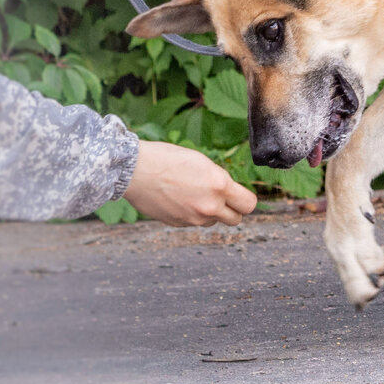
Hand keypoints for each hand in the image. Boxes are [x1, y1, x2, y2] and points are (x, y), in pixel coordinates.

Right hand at [123, 140, 257, 226]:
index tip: (239, 195)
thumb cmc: (167, 159)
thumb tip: (228, 192)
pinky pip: (194, 222)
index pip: (249, 204)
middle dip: (232, 210)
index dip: (245, 199)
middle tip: (222, 198)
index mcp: (219, 186)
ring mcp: (193, 218)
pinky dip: (191, 214)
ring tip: (193, 193)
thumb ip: (219, 181)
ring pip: (213, 221)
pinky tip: (179, 198)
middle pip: (236, 219)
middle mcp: (209, 206)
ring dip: (210, 212)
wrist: (134, 171)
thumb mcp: (202, 163)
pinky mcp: (178, 224)